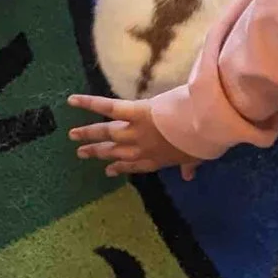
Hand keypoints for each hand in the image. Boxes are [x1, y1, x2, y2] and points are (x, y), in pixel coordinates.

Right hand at [67, 92, 198, 177]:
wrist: (205, 127)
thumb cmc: (204, 141)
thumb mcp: (197, 157)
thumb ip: (190, 165)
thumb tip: (189, 176)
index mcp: (156, 159)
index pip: (133, 166)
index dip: (120, 168)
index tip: (108, 170)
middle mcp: (141, 149)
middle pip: (114, 151)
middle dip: (97, 152)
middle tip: (81, 153)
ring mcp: (136, 131)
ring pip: (106, 133)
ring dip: (88, 133)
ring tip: (72, 134)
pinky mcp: (135, 112)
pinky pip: (109, 107)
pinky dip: (89, 103)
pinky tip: (72, 100)